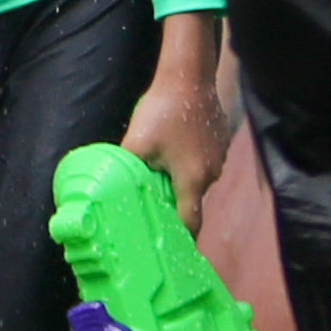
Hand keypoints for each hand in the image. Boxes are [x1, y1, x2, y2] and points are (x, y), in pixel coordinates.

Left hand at [121, 30, 232, 225]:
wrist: (189, 78)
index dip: (184, 239)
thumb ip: (127, 169)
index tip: (176, 252)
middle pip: (192, 198)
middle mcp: (210, 174)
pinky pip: (203, 160)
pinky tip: (174, 148)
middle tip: (157, 207)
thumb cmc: (162, 112)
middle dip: (176, 204)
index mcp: (192, 180)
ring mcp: (218, 157)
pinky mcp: (219, 141)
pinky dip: (189, 161)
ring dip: (181, 179)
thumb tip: (111, 187)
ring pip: (197, 177)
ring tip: (162, 173)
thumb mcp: (137, 143)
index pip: (191, 221)